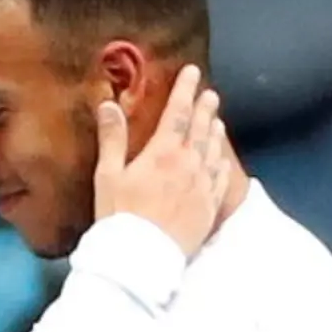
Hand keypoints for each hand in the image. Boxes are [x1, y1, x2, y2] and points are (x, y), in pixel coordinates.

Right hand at [93, 65, 229, 256]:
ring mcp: (202, 187)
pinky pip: (221, 180)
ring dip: (215, 132)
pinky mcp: (208, 208)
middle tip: (209, 93)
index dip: (185, 90)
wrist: (141, 259)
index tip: (192, 72)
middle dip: (205, 108)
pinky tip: (222, 160)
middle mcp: (189, 165)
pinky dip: (223, 164)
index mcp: (163, 153)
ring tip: (217, 120)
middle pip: (201, 129)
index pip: (178, 113)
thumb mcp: (108, 175)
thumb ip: (112, 138)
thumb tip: (109, 104)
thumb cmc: (119, 217)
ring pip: (214, 152)